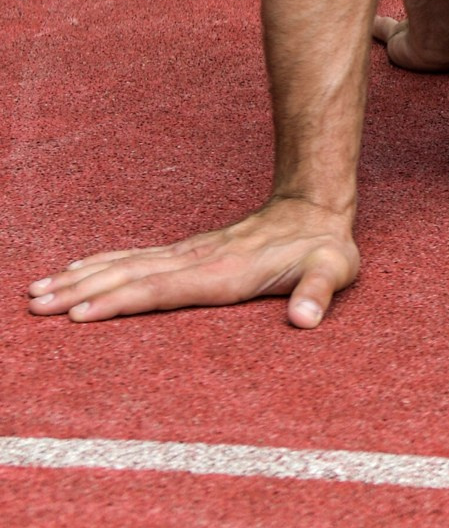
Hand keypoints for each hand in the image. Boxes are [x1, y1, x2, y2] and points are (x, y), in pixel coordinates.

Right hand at [27, 198, 360, 329]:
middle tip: (36, 303)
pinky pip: (135, 258)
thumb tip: (306, 319)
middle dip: (81, 291)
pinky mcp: (187, 251)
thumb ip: (317, 295)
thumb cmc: (324, 249)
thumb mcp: (332, 272)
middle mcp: (197, 261)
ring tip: (38, 289)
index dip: (122, 301)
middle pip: (129, 277)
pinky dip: (101, 263)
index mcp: (223, 274)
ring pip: (125, 265)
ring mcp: (188, 254)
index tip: (82, 312)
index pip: (163, 290)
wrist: (314, 208)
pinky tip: (76, 268)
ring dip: (80, 277)